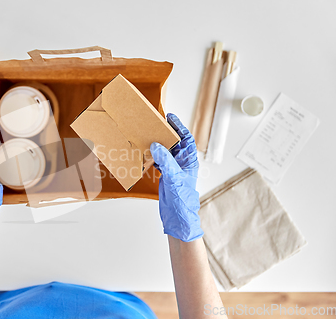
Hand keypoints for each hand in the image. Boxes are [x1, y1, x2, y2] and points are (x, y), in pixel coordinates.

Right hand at [150, 113, 202, 241]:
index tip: (170, 117)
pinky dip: (152, 156)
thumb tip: (157, 145)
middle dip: (166, 133)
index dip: (179, 126)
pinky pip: (159, 160)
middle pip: (174, 142)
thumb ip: (166, 160)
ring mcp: (174, 168)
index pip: (186, 138)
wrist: (178, 218)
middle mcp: (182, 162)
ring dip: (157, 144)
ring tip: (148, 136)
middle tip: (155, 124)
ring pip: (165, 151)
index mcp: (189, 160)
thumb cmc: (183, 200)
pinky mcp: (166, 175)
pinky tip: (146, 153)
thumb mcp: (174, 177)